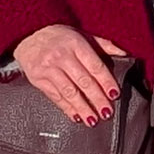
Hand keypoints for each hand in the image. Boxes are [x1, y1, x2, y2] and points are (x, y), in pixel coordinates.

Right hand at [11, 25, 126, 125]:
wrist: (29, 34)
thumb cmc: (59, 36)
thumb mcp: (82, 34)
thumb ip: (104, 45)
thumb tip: (125, 54)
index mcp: (76, 44)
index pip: (94, 66)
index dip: (106, 81)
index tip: (114, 94)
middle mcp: (62, 56)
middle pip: (83, 81)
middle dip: (97, 99)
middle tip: (107, 112)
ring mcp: (49, 69)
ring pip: (69, 92)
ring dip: (83, 107)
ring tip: (93, 119)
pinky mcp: (38, 80)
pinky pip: (55, 97)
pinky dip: (67, 108)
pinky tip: (76, 116)